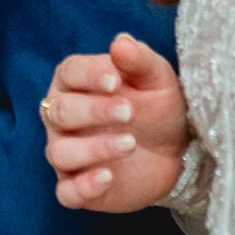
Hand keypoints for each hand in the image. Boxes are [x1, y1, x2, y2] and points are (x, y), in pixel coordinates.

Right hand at [44, 33, 192, 212]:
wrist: (174, 151)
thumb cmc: (156, 106)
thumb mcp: (156, 79)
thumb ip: (139, 59)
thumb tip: (120, 42)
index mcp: (75, 82)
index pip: (68, 73)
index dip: (88, 76)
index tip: (115, 81)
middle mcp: (62, 116)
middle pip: (60, 111)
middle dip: (93, 111)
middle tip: (129, 112)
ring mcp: (67, 152)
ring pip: (60, 152)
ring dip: (93, 149)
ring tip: (130, 143)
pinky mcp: (77, 186)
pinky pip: (66, 192)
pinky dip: (82, 187)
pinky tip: (108, 177)